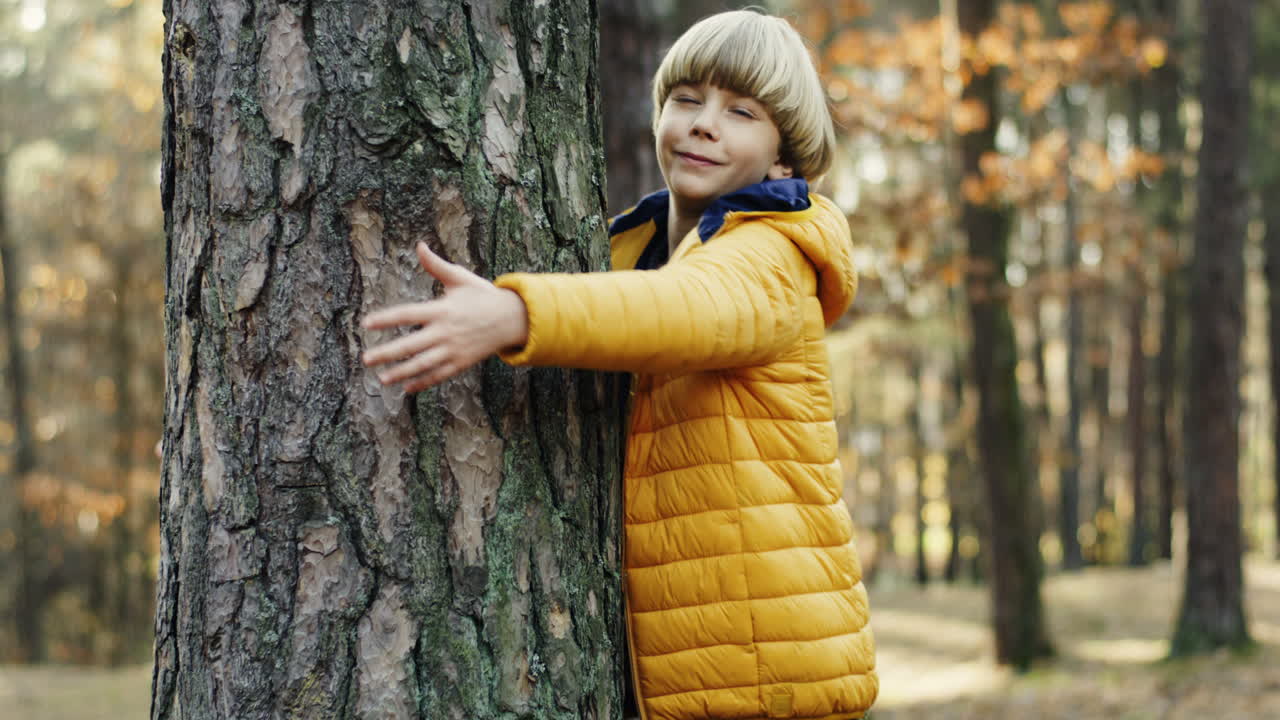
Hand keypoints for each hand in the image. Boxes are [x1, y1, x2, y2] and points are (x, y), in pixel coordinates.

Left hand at [361, 242, 528, 392]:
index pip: (407, 314)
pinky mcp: (461, 363)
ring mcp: (453, 350)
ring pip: (422, 364)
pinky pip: (439, 375)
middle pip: (410, 345)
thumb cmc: (483, 296)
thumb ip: (436, 266)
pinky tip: (407, 388)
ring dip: (401, 373)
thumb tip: (419, 245)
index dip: (386, 319)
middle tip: (366, 359)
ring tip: (382, 379)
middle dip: (387, 353)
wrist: (513, 319)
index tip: (367, 323)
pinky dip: (423, 382)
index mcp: (442, 310)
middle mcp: (445, 332)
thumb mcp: (460, 279)